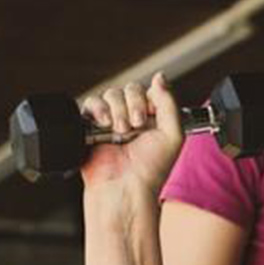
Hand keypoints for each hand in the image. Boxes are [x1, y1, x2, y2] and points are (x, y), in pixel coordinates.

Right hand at [78, 73, 183, 194]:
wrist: (125, 187)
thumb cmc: (151, 168)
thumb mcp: (173, 134)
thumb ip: (169, 103)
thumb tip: (160, 76)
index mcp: (152, 118)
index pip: (149, 91)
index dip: (149, 99)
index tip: (149, 118)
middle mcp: (132, 117)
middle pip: (129, 89)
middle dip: (134, 105)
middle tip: (136, 126)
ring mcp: (110, 121)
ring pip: (111, 94)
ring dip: (117, 110)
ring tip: (121, 131)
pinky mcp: (90, 126)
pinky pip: (91, 103)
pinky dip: (98, 109)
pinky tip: (105, 124)